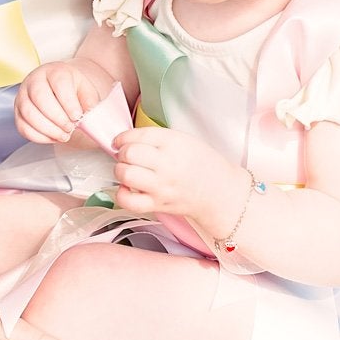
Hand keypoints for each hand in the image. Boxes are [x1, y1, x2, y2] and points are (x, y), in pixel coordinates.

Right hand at [15, 60, 108, 144]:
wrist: (61, 90)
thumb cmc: (73, 90)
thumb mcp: (86, 92)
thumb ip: (90, 104)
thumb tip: (89, 121)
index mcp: (54, 71)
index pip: (58, 83)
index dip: (68, 102)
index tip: (77, 116)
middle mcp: (34, 80)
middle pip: (39, 97)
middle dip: (57, 117)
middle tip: (70, 128)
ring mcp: (22, 95)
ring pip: (28, 113)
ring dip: (47, 129)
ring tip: (64, 135)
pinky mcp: (17, 112)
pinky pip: (23, 126)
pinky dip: (38, 136)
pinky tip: (53, 138)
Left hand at [113, 126, 246, 235]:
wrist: (219, 191)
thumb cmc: (201, 164)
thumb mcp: (183, 139)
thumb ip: (155, 138)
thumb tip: (126, 141)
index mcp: (173, 142)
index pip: (137, 135)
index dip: (122, 138)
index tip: (120, 141)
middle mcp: (166, 164)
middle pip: (128, 154)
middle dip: (122, 153)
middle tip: (127, 156)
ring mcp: (161, 186)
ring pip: (126, 175)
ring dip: (120, 171)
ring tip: (128, 170)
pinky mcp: (158, 204)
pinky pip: (129, 201)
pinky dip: (122, 194)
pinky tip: (127, 188)